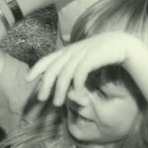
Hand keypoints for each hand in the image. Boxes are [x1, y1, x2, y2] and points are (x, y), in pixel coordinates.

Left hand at [26, 32, 147, 106]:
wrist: (120, 44)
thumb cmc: (100, 53)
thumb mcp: (82, 57)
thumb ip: (71, 65)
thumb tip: (62, 79)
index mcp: (67, 50)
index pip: (47, 59)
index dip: (36, 69)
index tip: (27, 79)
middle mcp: (71, 51)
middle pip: (53, 69)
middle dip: (45, 85)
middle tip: (41, 99)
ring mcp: (81, 54)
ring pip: (64, 74)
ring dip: (59, 90)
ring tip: (57, 103)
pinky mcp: (92, 58)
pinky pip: (79, 73)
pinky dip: (76, 84)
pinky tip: (76, 93)